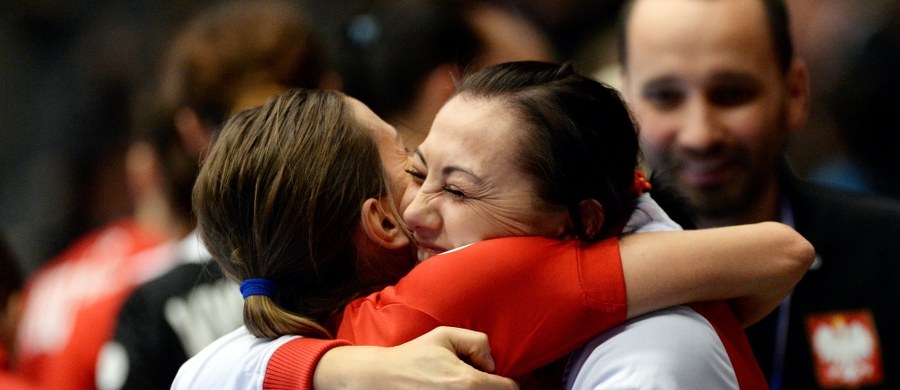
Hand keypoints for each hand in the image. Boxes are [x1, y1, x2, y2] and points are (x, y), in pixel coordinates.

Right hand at [315, 326, 517, 388]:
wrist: (383, 379)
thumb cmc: (414, 356)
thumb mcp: (445, 335)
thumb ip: (477, 342)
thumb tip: (490, 363)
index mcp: (469, 382)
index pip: (509, 389)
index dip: (503, 380)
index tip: (488, 375)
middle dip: (489, 387)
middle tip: (470, 379)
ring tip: (456, 384)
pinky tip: (447, 388)